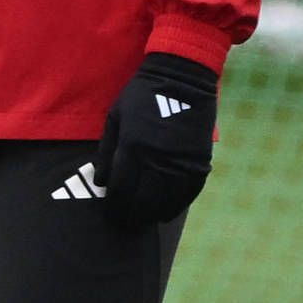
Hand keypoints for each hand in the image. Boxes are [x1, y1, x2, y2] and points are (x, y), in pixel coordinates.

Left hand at [97, 51, 218, 227]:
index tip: (111, 214)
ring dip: (155, 215)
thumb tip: (103, 182)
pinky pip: (189, 192)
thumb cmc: (142, 97)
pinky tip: (167, 211)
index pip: (122, 190)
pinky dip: (177, 205)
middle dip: (132, 216)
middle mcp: (159, 159)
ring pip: (168, 202)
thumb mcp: (115, 119)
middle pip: (144, 202)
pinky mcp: (200, 161)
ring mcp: (182, 162)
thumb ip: (107, 152)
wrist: (183, 79)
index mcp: (133, 148)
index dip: (114, 207)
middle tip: (125, 222)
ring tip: (145, 219)